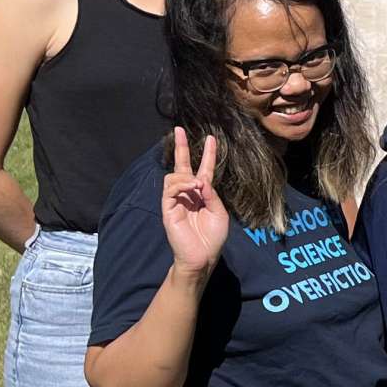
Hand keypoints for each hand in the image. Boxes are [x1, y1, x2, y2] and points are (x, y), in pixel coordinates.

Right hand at [161, 127, 226, 273]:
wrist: (202, 256)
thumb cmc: (212, 237)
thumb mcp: (218, 212)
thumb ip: (211, 194)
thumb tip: (200, 180)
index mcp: (203, 194)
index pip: (204, 169)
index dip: (208, 154)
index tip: (211, 138)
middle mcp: (188, 194)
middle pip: (182, 165)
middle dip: (181, 147)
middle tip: (178, 130)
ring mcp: (176, 200)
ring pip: (174, 176)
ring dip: (187, 176)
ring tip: (198, 185)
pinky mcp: (167, 208)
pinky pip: (170, 189)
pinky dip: (182, 185)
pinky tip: (192, 189)